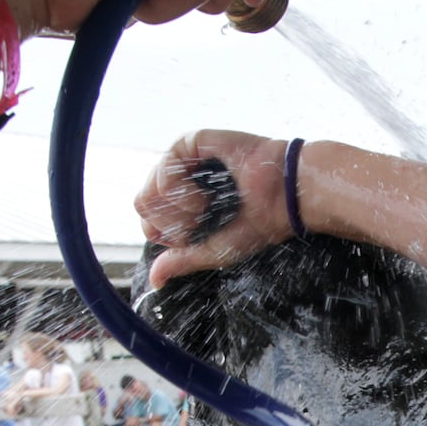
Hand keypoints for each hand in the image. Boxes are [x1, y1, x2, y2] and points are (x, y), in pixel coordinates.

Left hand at [136, 131, 291, 288]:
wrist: (283, 198)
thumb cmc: (258, 222)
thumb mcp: (214, 251)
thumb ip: (181, 262)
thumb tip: (154, 282)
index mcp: (185, 205)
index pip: (149, 223)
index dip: (169, 236)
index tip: (199, 234)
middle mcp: (181, 181)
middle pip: (143, 207)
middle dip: (174, 224)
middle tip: (207, 217)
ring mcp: (184, 161)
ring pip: (148, 194)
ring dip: (180, 210)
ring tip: (209, 203)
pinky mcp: (190, 143)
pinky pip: (162, 174)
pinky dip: (182, 192)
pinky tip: (207, 191)